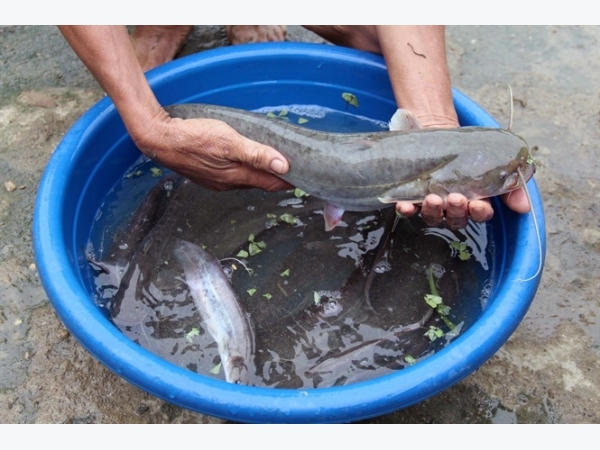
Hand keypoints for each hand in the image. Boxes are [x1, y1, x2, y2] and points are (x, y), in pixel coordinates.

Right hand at [133, 113, 291, 191]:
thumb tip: (284, 166)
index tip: (307, 177)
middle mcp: (229, 184)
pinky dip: (247, 170)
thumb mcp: (229, 141)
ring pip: (248, 180)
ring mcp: (218, 181)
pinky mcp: (209, 175)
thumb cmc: (193, 138)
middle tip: (296, 167)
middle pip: (262, 183)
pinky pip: (234, 176)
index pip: (272, 184)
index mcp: (237, 177)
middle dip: (279, 178)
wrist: (159, 140)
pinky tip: (247, 160)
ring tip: (276, 162)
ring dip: (263, 174)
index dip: (291, 181)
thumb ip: (257, 154)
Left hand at [392, 115, 530, 229]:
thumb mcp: (494, 161)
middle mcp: (453, 207)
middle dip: (457, 210)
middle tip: (455, 197)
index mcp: (474, 201)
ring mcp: (432, 203)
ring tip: (432, 198)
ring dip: (433, 210)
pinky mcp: (412, 195)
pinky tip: (404, 205)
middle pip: (456, 218)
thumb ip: (512, 184)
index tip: (479, 204)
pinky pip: (408, 209)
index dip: (480, 212)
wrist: (437, 130)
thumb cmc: (468, 150)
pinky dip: (406, 209)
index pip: (479, 215)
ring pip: (433, 216)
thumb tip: (525, 207)